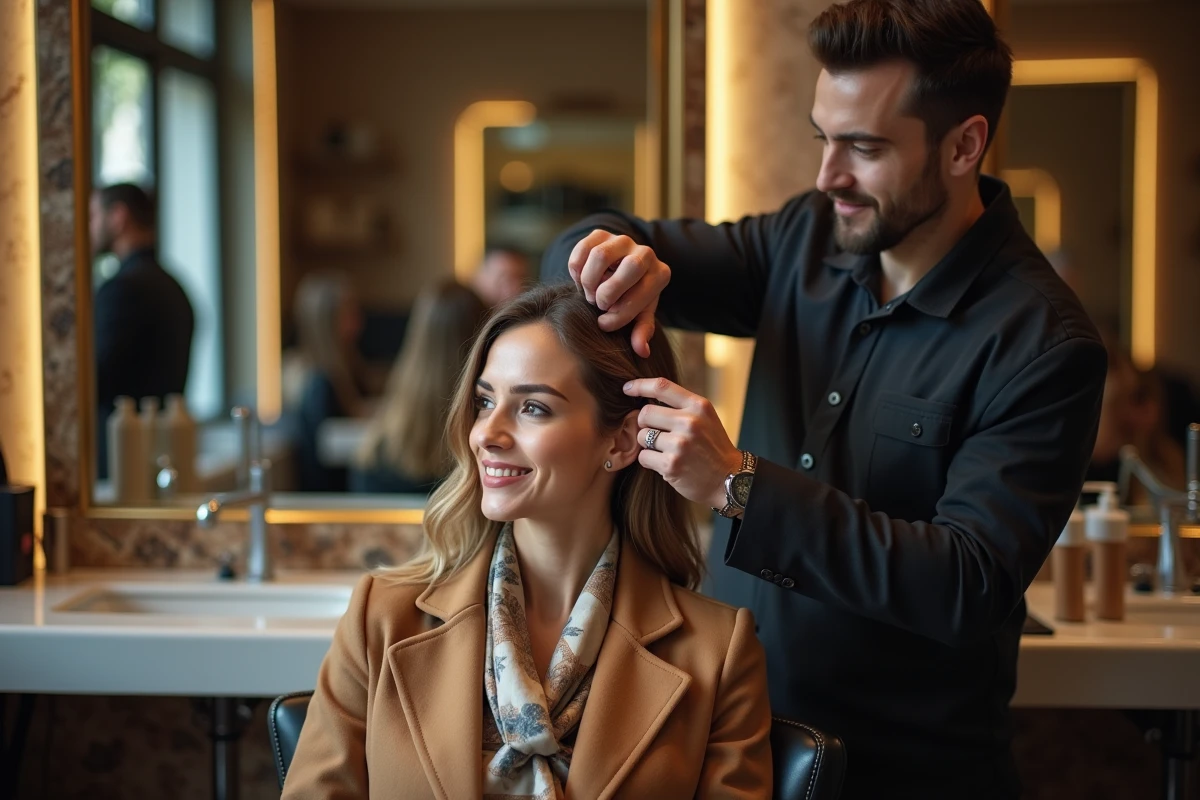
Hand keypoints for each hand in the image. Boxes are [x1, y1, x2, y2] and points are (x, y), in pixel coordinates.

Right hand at [568, 230, 670, 357]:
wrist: (620, 269)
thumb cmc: (632, 297)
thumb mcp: (639, 314)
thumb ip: (641, 331)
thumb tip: (642, 351)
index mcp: (660, 274)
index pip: (641, 294)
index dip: (619, 315)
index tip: (604, 324)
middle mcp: (646, 252)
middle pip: (630, 267)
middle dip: (607, 293)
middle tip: (598, 305)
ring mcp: (622, 240)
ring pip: (600, 257)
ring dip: (589, 282)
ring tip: (589, 294)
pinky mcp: (600, 233)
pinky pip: (581, 250)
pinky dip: (576, 271)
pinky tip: (580, 281)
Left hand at [624, 378, 741, 508]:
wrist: (729, 480)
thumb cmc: (712, 447)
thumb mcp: (705, 418)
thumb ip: (681, 406)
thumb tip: (646, 396)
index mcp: (698, 406)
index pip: (661, 387)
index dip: (639, 385)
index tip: (627, 388)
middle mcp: (690, 422)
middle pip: (645, 413)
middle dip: (645, 424)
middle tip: (657, 434)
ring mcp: (680, 444)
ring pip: (641, 436)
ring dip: (647, 444)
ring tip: (666, 450)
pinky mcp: (671, 464)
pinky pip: (643, 456)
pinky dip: (649, 461)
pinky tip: (665, 463)